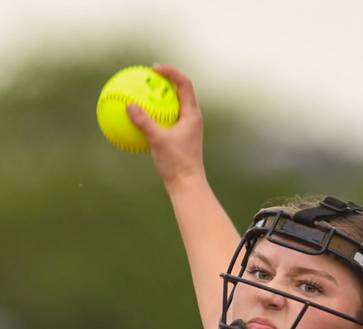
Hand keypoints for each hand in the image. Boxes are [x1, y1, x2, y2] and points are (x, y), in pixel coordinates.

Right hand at [126, 64, 205, 190]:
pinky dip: (152, 116)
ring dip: (157, 99)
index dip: (171, 72)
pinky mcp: (179, 138)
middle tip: (146, 76)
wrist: (187, 184)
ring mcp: (186, 128)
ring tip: (139, 94)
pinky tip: (136, 119)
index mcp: (192, 115)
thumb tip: (129, 105)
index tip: (154, 69)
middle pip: (179, 92)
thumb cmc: (177, 163)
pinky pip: (164, 121)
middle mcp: (191, 119)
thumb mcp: (158, 140)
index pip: (184, 84)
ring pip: (171, 107)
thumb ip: (144, 122)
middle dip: (163, 82)